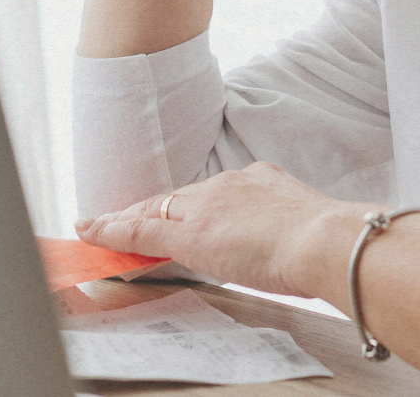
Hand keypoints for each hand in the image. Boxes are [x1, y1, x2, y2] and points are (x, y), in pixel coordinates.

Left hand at [74, 162, 365, 298]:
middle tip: (123, 217)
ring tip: (100, 226)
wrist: (323, 240)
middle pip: (178, 197)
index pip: (212, 193)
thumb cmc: (328, 240)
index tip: (179, 211)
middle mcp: (229, 184)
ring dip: (128, 218)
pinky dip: (112, 229)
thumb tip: (285, 240)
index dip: (189, 204)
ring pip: (156, 209)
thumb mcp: (306, 219)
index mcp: (260, 179)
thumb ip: (286, 223)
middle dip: (150, 208)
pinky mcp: (189, 231)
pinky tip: (92, 230)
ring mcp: (207, 205)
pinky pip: (140, 229)